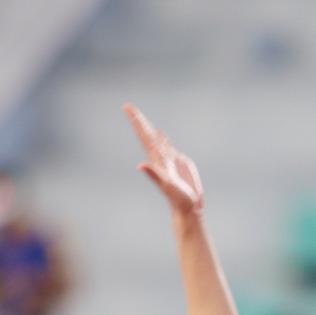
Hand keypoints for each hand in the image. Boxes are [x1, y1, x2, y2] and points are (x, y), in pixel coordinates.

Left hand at [124, 104, 204, 218]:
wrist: (188, 208)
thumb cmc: (178, 199)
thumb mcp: (166, 186)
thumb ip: (154, 175)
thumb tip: (141, 165)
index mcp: (156, 159)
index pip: (145, 136)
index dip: (137, 122)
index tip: (127, 108)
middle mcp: (160, 157)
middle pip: (147, 135)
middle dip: (138, 121)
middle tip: (127, 106)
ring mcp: (169, 159)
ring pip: (156, 139)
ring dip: (148, 128)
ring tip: (140, 117)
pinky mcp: (178, 163)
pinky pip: (167, 146)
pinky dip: (163, 139)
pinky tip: (160, 133)